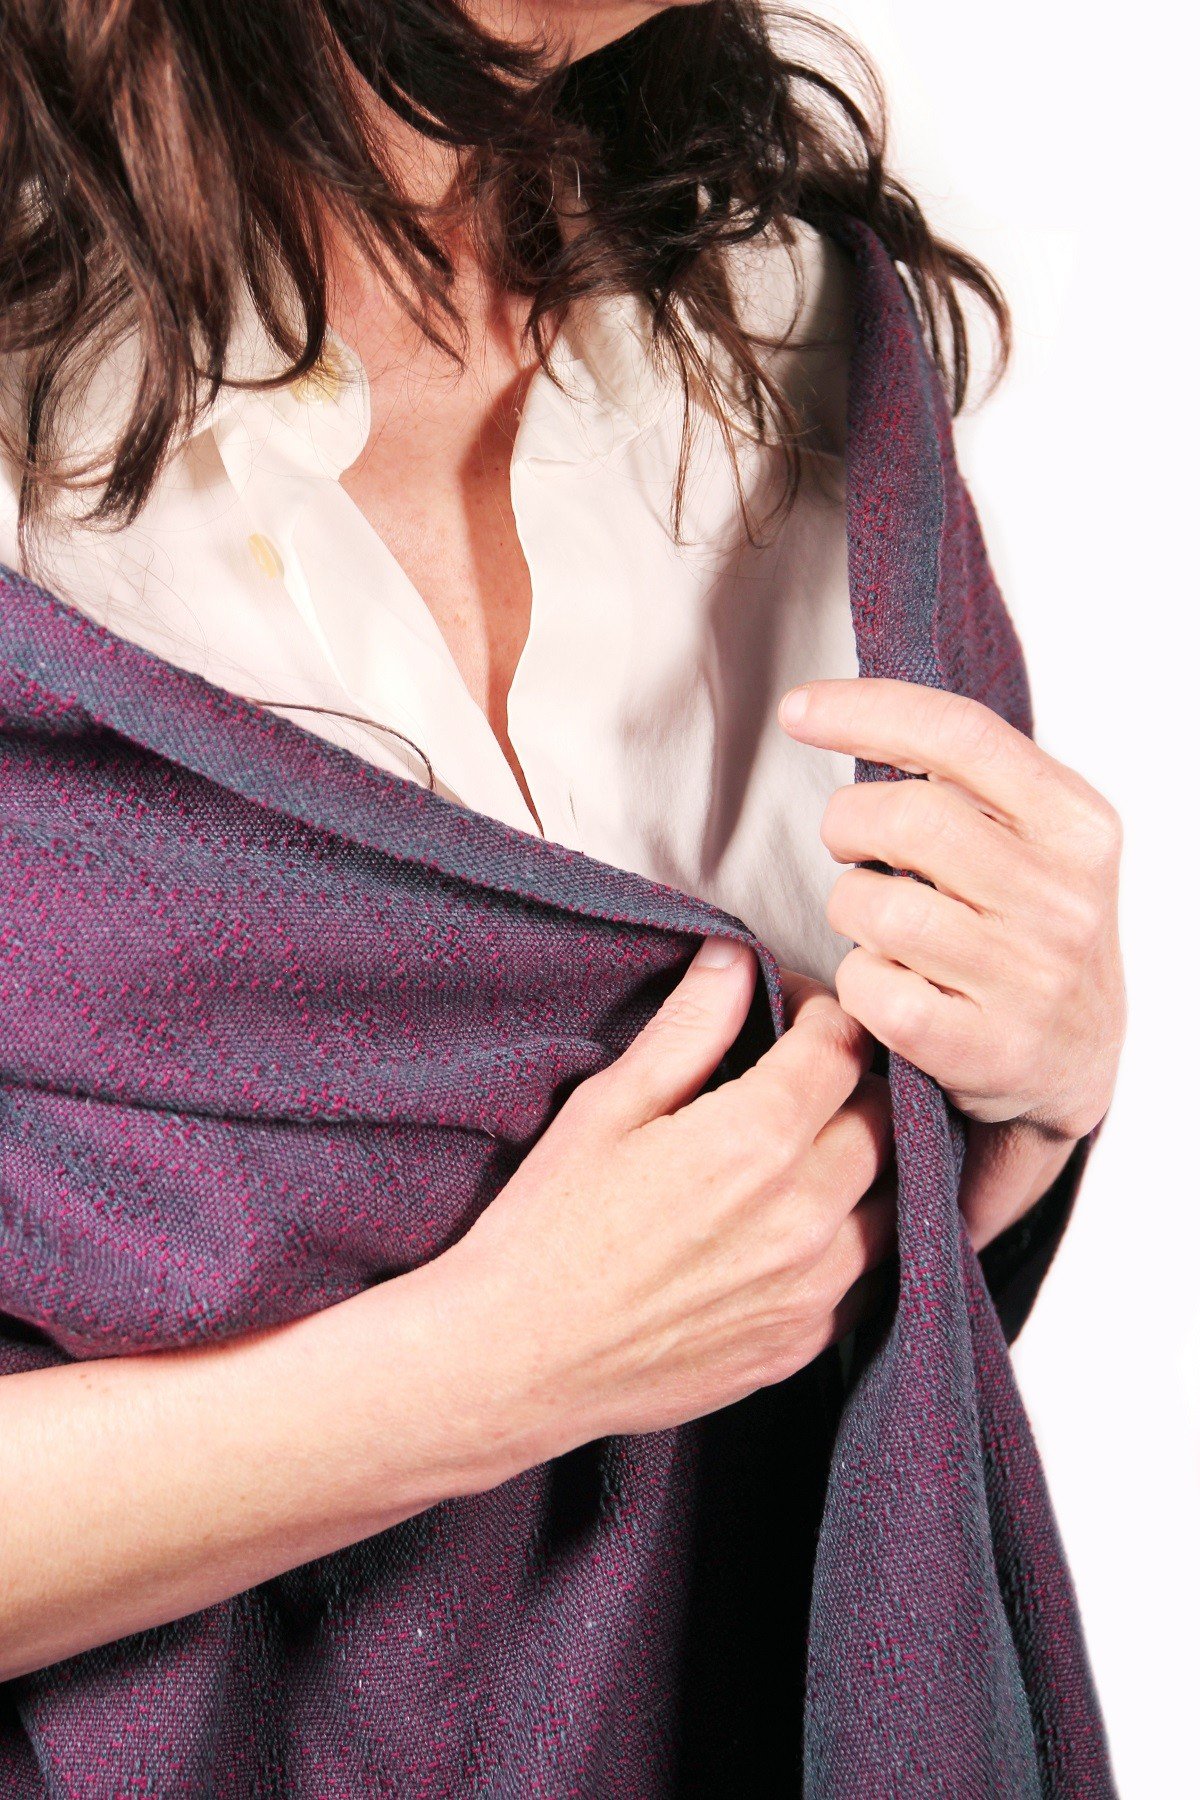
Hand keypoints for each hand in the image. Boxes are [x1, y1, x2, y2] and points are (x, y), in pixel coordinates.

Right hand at [440, 940, 896, 1457]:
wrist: (519, 1360)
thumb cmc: (548, 1228)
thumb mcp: (607, 1107)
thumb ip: (688, 1028)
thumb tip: (733, 958)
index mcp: (753, 1141)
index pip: (842, 1046)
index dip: (823, 1011)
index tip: (793, 1009)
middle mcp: (803, 1214)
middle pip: (886, 1115)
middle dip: (857, 1076)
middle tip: (811, 1067)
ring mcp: (814, 1287)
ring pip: (900, 1195)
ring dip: (874, 1155)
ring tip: (823, 1137)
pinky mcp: (807, 1341)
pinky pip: (879, 1269)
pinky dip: (864, 1229)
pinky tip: (817, 1214)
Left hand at [776, 677, 1125, 1147]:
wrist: (1078, 1058)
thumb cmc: (1031, 931)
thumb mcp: (1034, 839)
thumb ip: (967, 781)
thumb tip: (843, 715)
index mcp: (1076, 824)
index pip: (961, 735)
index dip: (866, 711)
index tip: (798, 709)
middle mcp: (1062, 897)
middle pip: (906, 817)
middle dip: (847, 824)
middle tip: (850, 847)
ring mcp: (1028, 977)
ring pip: (875, 906)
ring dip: (850, 909)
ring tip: (879, 924)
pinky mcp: (984, 1047)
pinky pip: (869, 987)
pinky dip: (857, 980)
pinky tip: (887, 982)